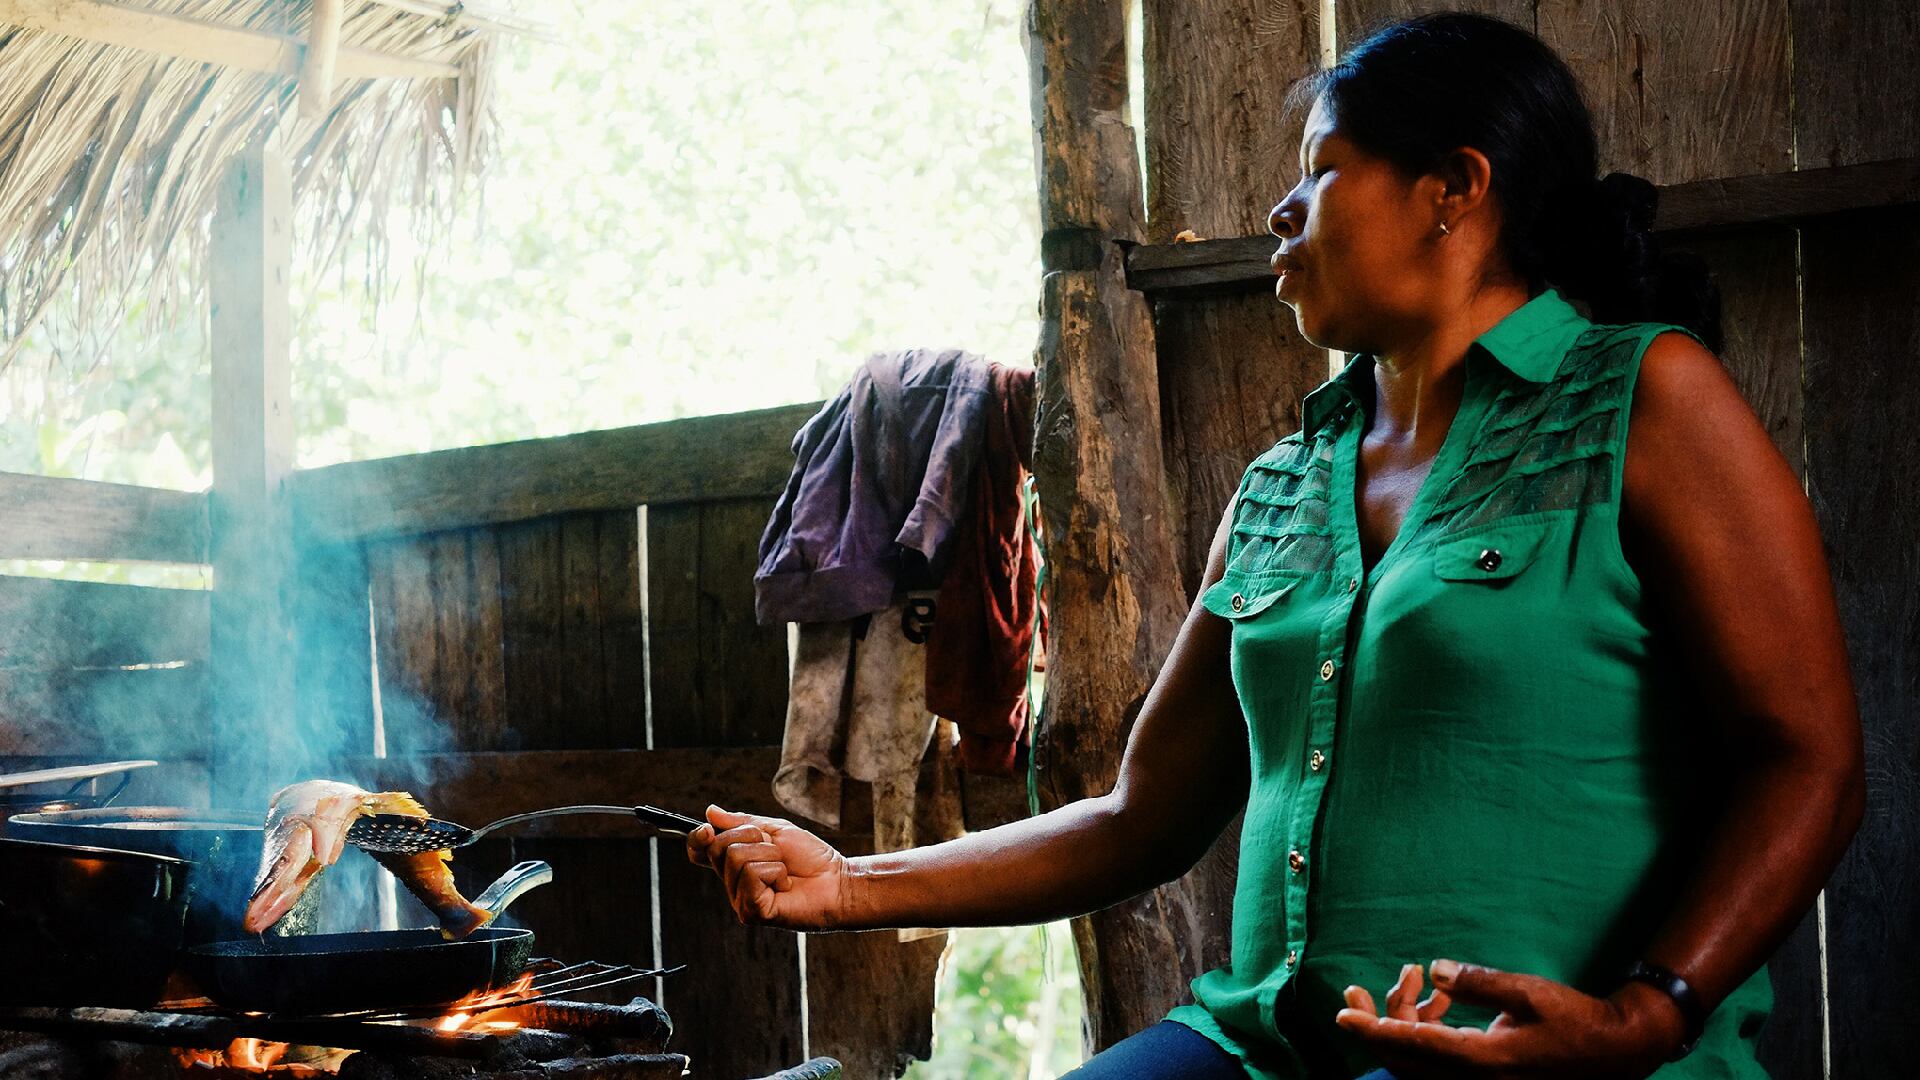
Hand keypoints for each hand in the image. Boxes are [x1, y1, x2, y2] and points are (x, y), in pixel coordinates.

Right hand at [684, 806, 850, 929]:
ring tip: (784, 870)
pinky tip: (785, 884)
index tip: (707, 829)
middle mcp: (733, 883)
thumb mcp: (775, 830)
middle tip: (777, 852)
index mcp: (735, 864)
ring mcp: (740, 899)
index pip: (700, 852)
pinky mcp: (752, 912)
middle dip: (752, 837)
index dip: (697, 839)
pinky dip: (775, 871)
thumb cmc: (811, 858)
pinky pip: (751, 875)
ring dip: (769, 855)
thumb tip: (710, 812)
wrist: (837, 880)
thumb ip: (742, 822)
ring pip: (737, 858)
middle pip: (719, 846)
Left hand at [1333, 958, 1687, 1078]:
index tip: (1343, 1015)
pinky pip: (1437, 1060)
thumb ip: (1477, 982)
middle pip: (1405, 1061)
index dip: (1374, 1030)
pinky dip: (1424, 1031)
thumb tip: (1433, 971)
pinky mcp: (1483, 1078)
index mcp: (1483, 1061)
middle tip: (1355, 993)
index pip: (1414, 1047)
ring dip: (1400, 1023)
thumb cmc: (1575, 1020)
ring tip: (1408, 978)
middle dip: (1374, 1026)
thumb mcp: (1528, 993)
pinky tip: (1435, 999)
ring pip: (1418, 1062)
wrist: (1614, 1052)